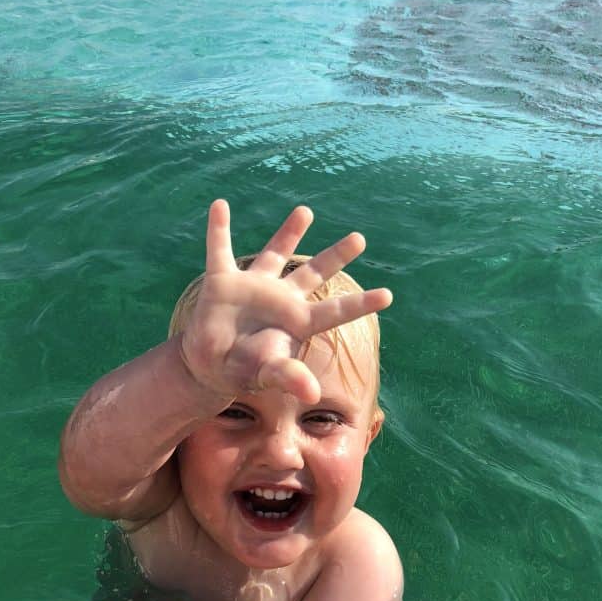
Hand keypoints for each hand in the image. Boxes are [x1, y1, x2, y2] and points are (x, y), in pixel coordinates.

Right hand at [179, 200, 391, 404]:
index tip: (389, 295)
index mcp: (298, 322)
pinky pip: (220, 250)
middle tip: (360, 238)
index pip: (335, 311)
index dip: (361, 304)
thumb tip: (311, 395)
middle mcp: (281, 299)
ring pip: (275, 254)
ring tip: (306, 212)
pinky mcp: (223, 282)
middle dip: (336, 256)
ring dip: (289, 233)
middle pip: (314, 274)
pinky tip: (220, 205)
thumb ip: (290, 377)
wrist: (212, 366)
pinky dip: (219, 229)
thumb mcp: (269, 374)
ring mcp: (254, 287)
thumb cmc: (246, 370)